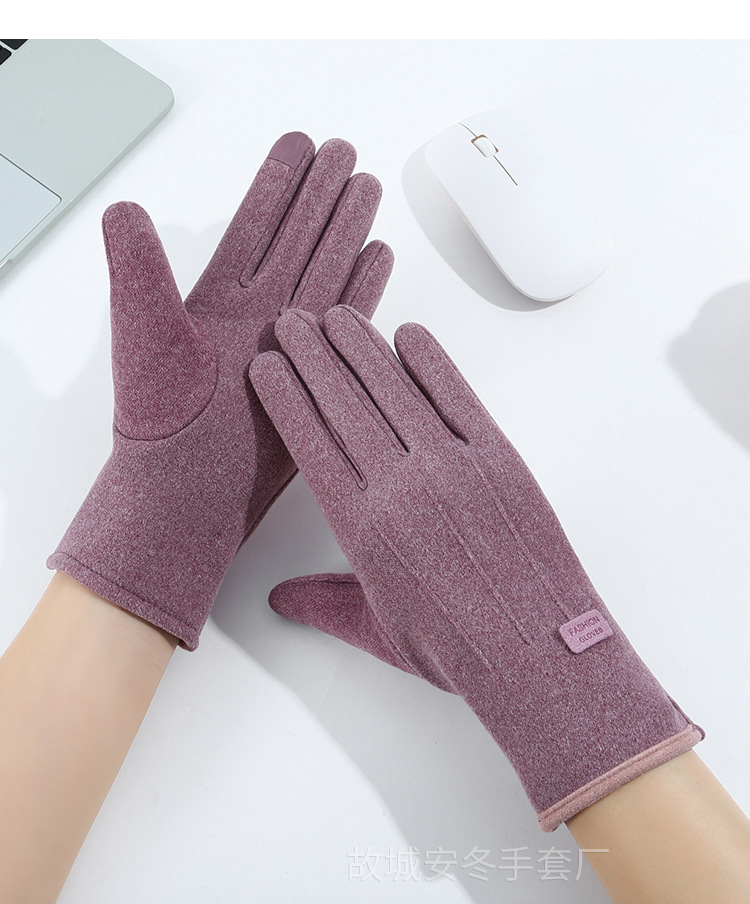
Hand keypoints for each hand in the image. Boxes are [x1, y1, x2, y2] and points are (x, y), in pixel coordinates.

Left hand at [48, 133, 392, 649]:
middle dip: (324, 194)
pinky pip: (346, 321)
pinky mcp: (314, 375)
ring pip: (327, 271)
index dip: (279, 182)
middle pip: (300, 238)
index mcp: (218, 299)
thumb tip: (122, 209)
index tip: (300, 142)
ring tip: (368, 189)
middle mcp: (259, 314)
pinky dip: (364, 289)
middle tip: (347, 151)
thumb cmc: (163, 428)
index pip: (257, 224)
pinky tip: (378, 257)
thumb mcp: (145, 340)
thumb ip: (139, 273)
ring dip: (348, 230)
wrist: (190, 495)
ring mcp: (290, 343)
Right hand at [250, 305, 701, 829]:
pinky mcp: (499, 458)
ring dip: (360, 348)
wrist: (537, 653)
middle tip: (289, 322)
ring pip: (394, 391)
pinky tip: (408, 335)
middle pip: (344, 404)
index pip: (311, 443)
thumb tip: (279, 600)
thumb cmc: (458, 649)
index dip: (285, 398)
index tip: (266, 367)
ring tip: (336, 316)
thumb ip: (323, 605)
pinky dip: (431, 363)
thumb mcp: (377, 631)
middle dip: (311, 357)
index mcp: (363, 525)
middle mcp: (401, 484)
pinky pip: (457, 397)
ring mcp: (453, 465)